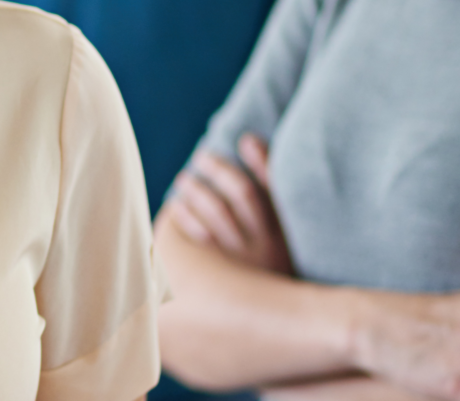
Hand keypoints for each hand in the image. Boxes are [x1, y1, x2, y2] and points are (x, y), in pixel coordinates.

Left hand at [166, 134, 291, 273]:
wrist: (277, 322)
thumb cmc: (274, 260)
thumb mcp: (282, 225)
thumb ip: (268, 181)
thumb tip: (249, 138)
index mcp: (278, 237)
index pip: (253, 192)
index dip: (235, 167)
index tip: (222, 149)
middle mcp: (258, 251)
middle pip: (228, 202)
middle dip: (213, 176)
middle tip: (197, 163)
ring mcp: (236, 268)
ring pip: (208, 219)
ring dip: (193, 195)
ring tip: (184, 183)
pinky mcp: (216, 282)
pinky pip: (193, 244)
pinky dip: (182, 220)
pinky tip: (177, 209)